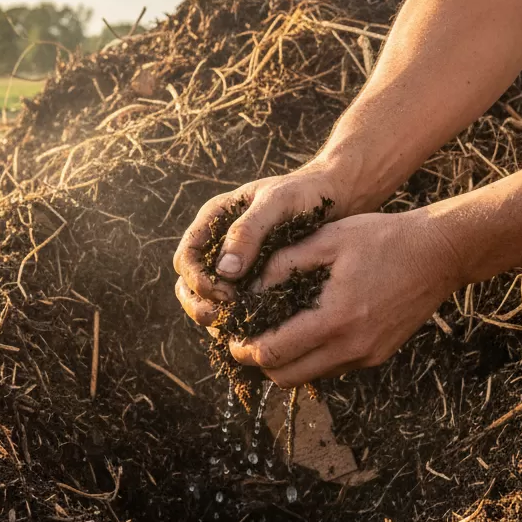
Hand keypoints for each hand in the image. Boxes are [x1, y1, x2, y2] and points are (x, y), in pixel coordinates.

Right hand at [173, 162, 352, 326]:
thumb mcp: (277, 203)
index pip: (187, 258)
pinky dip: (238, 317)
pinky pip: (233, 303)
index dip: (198, 280)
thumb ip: (249, 231)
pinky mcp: (252, 280)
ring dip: (216, 316)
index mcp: (213, 220)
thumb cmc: (304, 193)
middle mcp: (217, 243)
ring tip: (239, 328)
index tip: (226, 294)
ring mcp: (233, 263)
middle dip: (200, 305)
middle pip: (188, 283)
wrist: (334, 196)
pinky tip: (257, 327)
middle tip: (225, 319)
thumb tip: (224, 271)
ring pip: (207, 298)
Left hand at [228, 209, 463, 385]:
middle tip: (245, 338)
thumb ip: (282, 264)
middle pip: (286, 378)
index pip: (273, 354)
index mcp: (334, 319)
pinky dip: (310, 357)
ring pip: (308, 377)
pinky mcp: (377, 356)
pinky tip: (303, 329)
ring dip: (284, 362)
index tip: (230, 336)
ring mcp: (367, 356)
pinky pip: (331, 368)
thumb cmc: (382, 238)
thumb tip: (247, 289)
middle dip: (259, 362)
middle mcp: (351, 348)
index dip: (244, 349)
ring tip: (270, 333)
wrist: (440, 253)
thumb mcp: (326, 240)